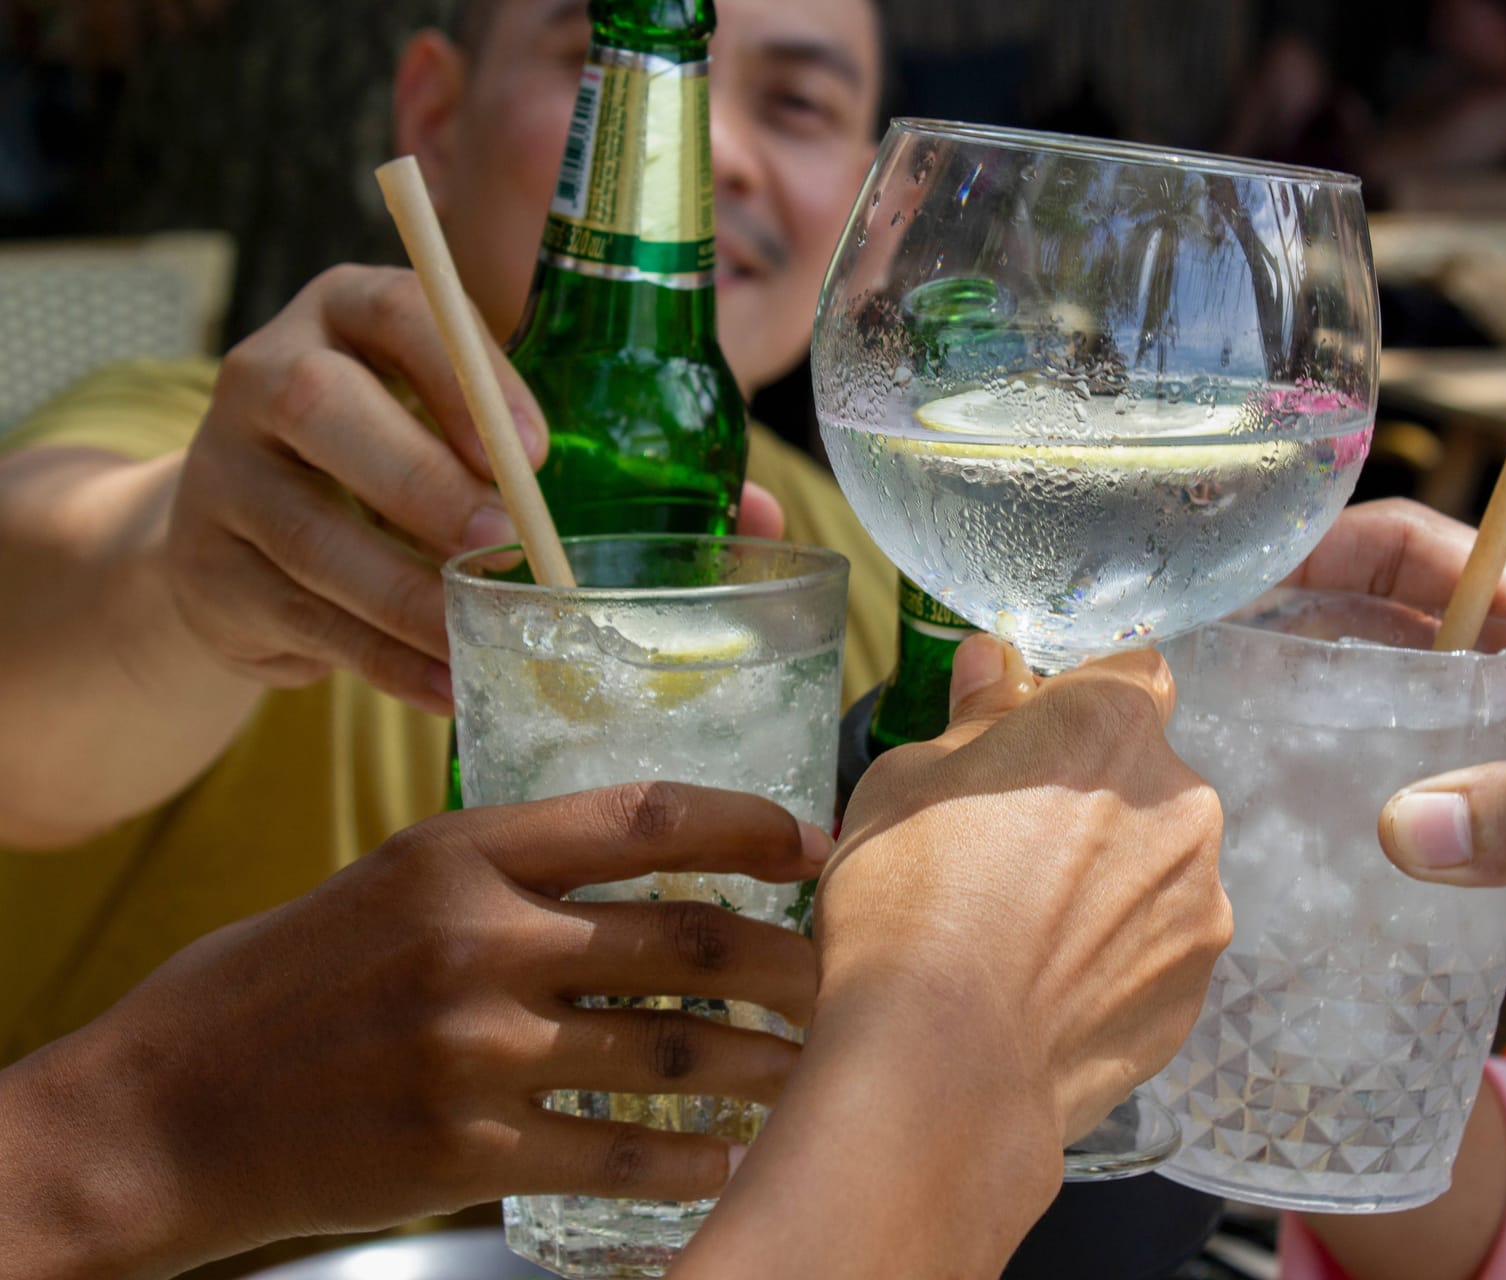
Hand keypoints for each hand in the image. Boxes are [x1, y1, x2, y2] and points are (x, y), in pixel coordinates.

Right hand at [0, 782, 829, 1279]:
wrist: (164, 1111)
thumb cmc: (281, 986)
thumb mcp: (389, 880)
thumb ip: (508, 866)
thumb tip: (645, 859)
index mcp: (460, 854)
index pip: (644, 818)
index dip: (749, 825)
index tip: (812, 843)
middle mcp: (478, 939)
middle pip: (686, 938)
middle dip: (786, 959)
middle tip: (840, 972)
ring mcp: (475, 1050)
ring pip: (672, 1051)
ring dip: (760, 1063)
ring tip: (811, 1066)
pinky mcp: (464, 1153)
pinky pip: (615, 1152)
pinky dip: (687, 1159)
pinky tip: (726, 1158)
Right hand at [164, 264, 781, 715]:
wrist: (244, 541)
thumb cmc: (410, 473)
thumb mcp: (481, 440)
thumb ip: (599, 459)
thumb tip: (760, 518)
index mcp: (350, 319)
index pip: (390, 306)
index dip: (458, 367)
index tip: (533, 446)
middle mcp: (269, 376)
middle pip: (316, 407)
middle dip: (417, 479)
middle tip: (502, 545)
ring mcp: (223, 476)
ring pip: (307, 530)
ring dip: (406, 596)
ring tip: (486, 639)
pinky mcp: (206, 571)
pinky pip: (301, 619)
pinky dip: (382, 661)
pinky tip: (449, 686)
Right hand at [825, 638, 1230, 1145]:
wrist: (942, 1063)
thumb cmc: (910, 901)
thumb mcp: (907, 780)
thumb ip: (973, 717)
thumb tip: (993, 665)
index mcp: (1110, 727)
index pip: (1134, 672)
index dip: (1082, 700)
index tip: (1036, 735)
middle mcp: (1180, 802)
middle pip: (1145, 776)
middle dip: (1092, 797)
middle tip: (1008, 847)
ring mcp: (1199, 900)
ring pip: (1156, 865)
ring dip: (1108, 880)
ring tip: (1023, 933)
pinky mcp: (1195, 986)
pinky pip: (1157, 947)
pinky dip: (1116, 956)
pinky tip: (1046, 987)